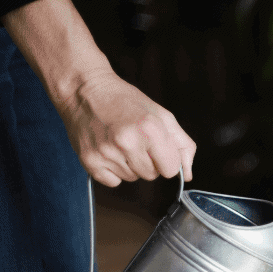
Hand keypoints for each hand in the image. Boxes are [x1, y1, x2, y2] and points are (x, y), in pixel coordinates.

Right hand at [1, 0, 195, 186]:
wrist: (85, 90)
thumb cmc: (125, 101)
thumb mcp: (161, 115)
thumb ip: (182, 144)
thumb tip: (187, 175)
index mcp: (150, 128)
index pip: (171, 169)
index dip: (166, 159)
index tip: (157, 147)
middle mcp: (127, 142)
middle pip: (151, 175)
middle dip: (148, 161)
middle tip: (135, 139)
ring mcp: (107, 153)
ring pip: (132, 178)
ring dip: (130, 164)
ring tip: (119, 141)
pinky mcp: (90, 162)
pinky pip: (113, 182)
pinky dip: (113, 171)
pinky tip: (108, 150)